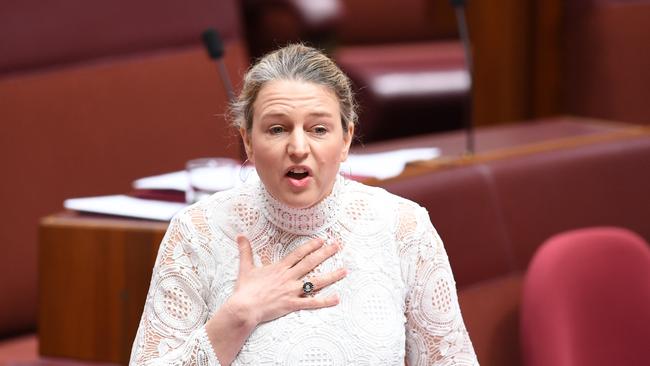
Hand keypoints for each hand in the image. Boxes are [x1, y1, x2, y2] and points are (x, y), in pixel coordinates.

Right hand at [225, 234, 346, 326]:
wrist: (244, 307)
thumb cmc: (245, 290)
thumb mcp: (245, 268)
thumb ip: (245, 250)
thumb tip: (240, 235)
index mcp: (279, 268)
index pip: (298, 254)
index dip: (311, 246)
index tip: (321, 240)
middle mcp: (288, 277)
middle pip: (310, 263)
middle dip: (325, 253)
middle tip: (337, 246)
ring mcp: (292, 291)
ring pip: (315, 282)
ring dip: (331, 276)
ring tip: (344, 271)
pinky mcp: (293, 304)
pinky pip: (312, 303)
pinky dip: (325, 301)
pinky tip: (337, 298)